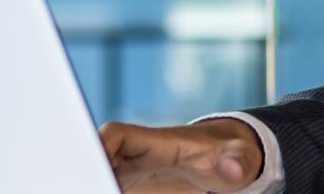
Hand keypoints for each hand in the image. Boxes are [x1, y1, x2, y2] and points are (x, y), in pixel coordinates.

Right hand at [100, 118, 262, 192]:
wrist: (225, 161)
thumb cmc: (228, 155)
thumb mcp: (238, 158)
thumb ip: (235, 161)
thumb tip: (234, 168)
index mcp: (157, 142)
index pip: (117, 134)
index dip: (99, 145)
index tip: (94, 165)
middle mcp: (136, 154)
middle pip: (97, 154)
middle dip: (86, 169)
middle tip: (85, 186)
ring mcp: (131, 171)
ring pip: (99, 172)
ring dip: (92, 181)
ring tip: (91, 189)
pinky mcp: (131, 185)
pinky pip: (108, 184)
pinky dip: (104, 187)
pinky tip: (107, 191)